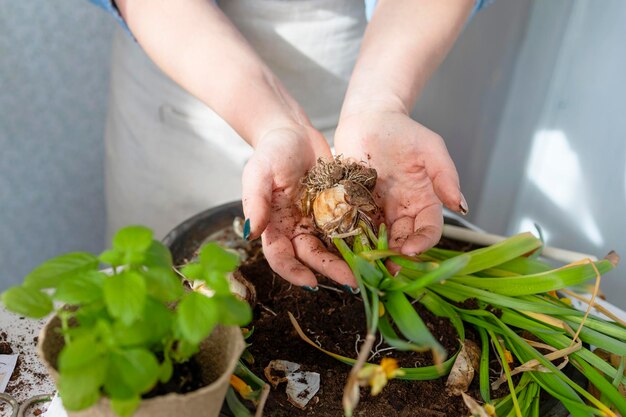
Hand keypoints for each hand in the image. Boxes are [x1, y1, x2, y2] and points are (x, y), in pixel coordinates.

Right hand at [242, 126, 355, 287]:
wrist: (294, 132)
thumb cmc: (271, 151)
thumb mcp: (260, 172)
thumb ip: (256, 201)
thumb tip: (251, 233)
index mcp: (274, 225)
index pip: (280, 256)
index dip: (293, 272)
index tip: (310, 282)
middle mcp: (295, 229)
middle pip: (311, 256)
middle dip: (330, 270)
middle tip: (351, 281)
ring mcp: (316, 221)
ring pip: (332, 247)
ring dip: (347, 260)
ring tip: (367, 269)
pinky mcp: (335, 211)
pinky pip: (347, 228)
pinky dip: (359, 239)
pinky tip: (375, 246)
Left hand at [334, 111, 466, 254]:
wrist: (369, 119)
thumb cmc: (403, 131)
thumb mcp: (431, 149)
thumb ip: (446, 176)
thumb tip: (461, 206)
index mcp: (423, 200)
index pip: (429, 229)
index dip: (422, 242)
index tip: (410, 249)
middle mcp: (401, 210)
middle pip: (403, 240)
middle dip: (396, 256)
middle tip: (386, 266)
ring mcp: (377, 210)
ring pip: (379, 239)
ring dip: (375, 253)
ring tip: (367, 263)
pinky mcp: (354, 206)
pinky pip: (354, 226)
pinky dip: (353, 239)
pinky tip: (348, 247)